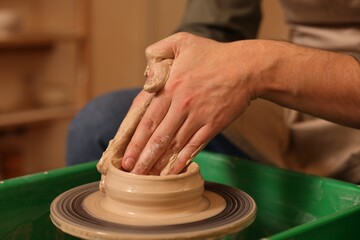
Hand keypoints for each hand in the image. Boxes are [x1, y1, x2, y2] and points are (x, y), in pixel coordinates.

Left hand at [121, 32, 260, 174]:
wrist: (246, 68)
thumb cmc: (214, 55)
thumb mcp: (182, 42)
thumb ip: (158, 50)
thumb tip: (145, 71)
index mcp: (170, 88)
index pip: (147, 119)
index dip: (135, 140)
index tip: (125, 156)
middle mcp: (181, 105)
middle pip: (158, 137)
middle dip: (142, 158)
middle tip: (131, 175)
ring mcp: (198, 117)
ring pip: (174, 145)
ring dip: (159, 163)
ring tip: (147, 179)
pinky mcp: (212, 125)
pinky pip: (195, 146)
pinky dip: (182, 161)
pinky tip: (172, 173)